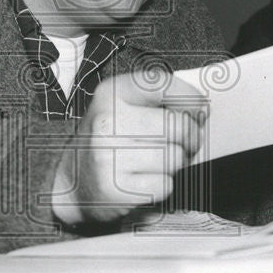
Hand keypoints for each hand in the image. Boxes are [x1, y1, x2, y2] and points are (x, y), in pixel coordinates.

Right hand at [52, 72, 206, 226]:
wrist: (70, 183)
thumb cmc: (107, 143)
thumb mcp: (122, 107)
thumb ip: (158, 99)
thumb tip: (201, 110)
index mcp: (110, 94)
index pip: (163, 84)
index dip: (191, 99)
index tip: (199, 112)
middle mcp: (106, 121)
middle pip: (178, 126)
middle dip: (190, 138)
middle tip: (184, 145)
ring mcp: (108, 156)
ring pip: (176, 157)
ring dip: (175, 165)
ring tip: (156, 164)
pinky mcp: (115, 188)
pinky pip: (165, 185)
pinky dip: (163, 186)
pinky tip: (144, 182)